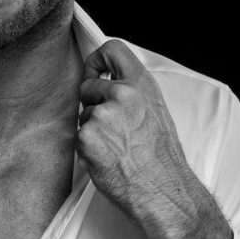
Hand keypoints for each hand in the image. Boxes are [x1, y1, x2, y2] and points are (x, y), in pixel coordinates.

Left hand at [76, 39, 188, 218]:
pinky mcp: (86, 135)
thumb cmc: (161, 157)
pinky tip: (108, 157)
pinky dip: (88, 147)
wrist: (161, 190)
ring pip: (83, 114)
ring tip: (117, 147)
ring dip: (92, 129)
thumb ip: (132, 93)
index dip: (97, 59)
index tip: (95, 72)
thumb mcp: (155, 111)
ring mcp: (101, 114)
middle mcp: (121, 94)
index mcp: (141, 85)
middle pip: (87, 86)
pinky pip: (78, 136)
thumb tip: (108, 82)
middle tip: (111, 127)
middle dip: (92, 104)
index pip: (112, 49)